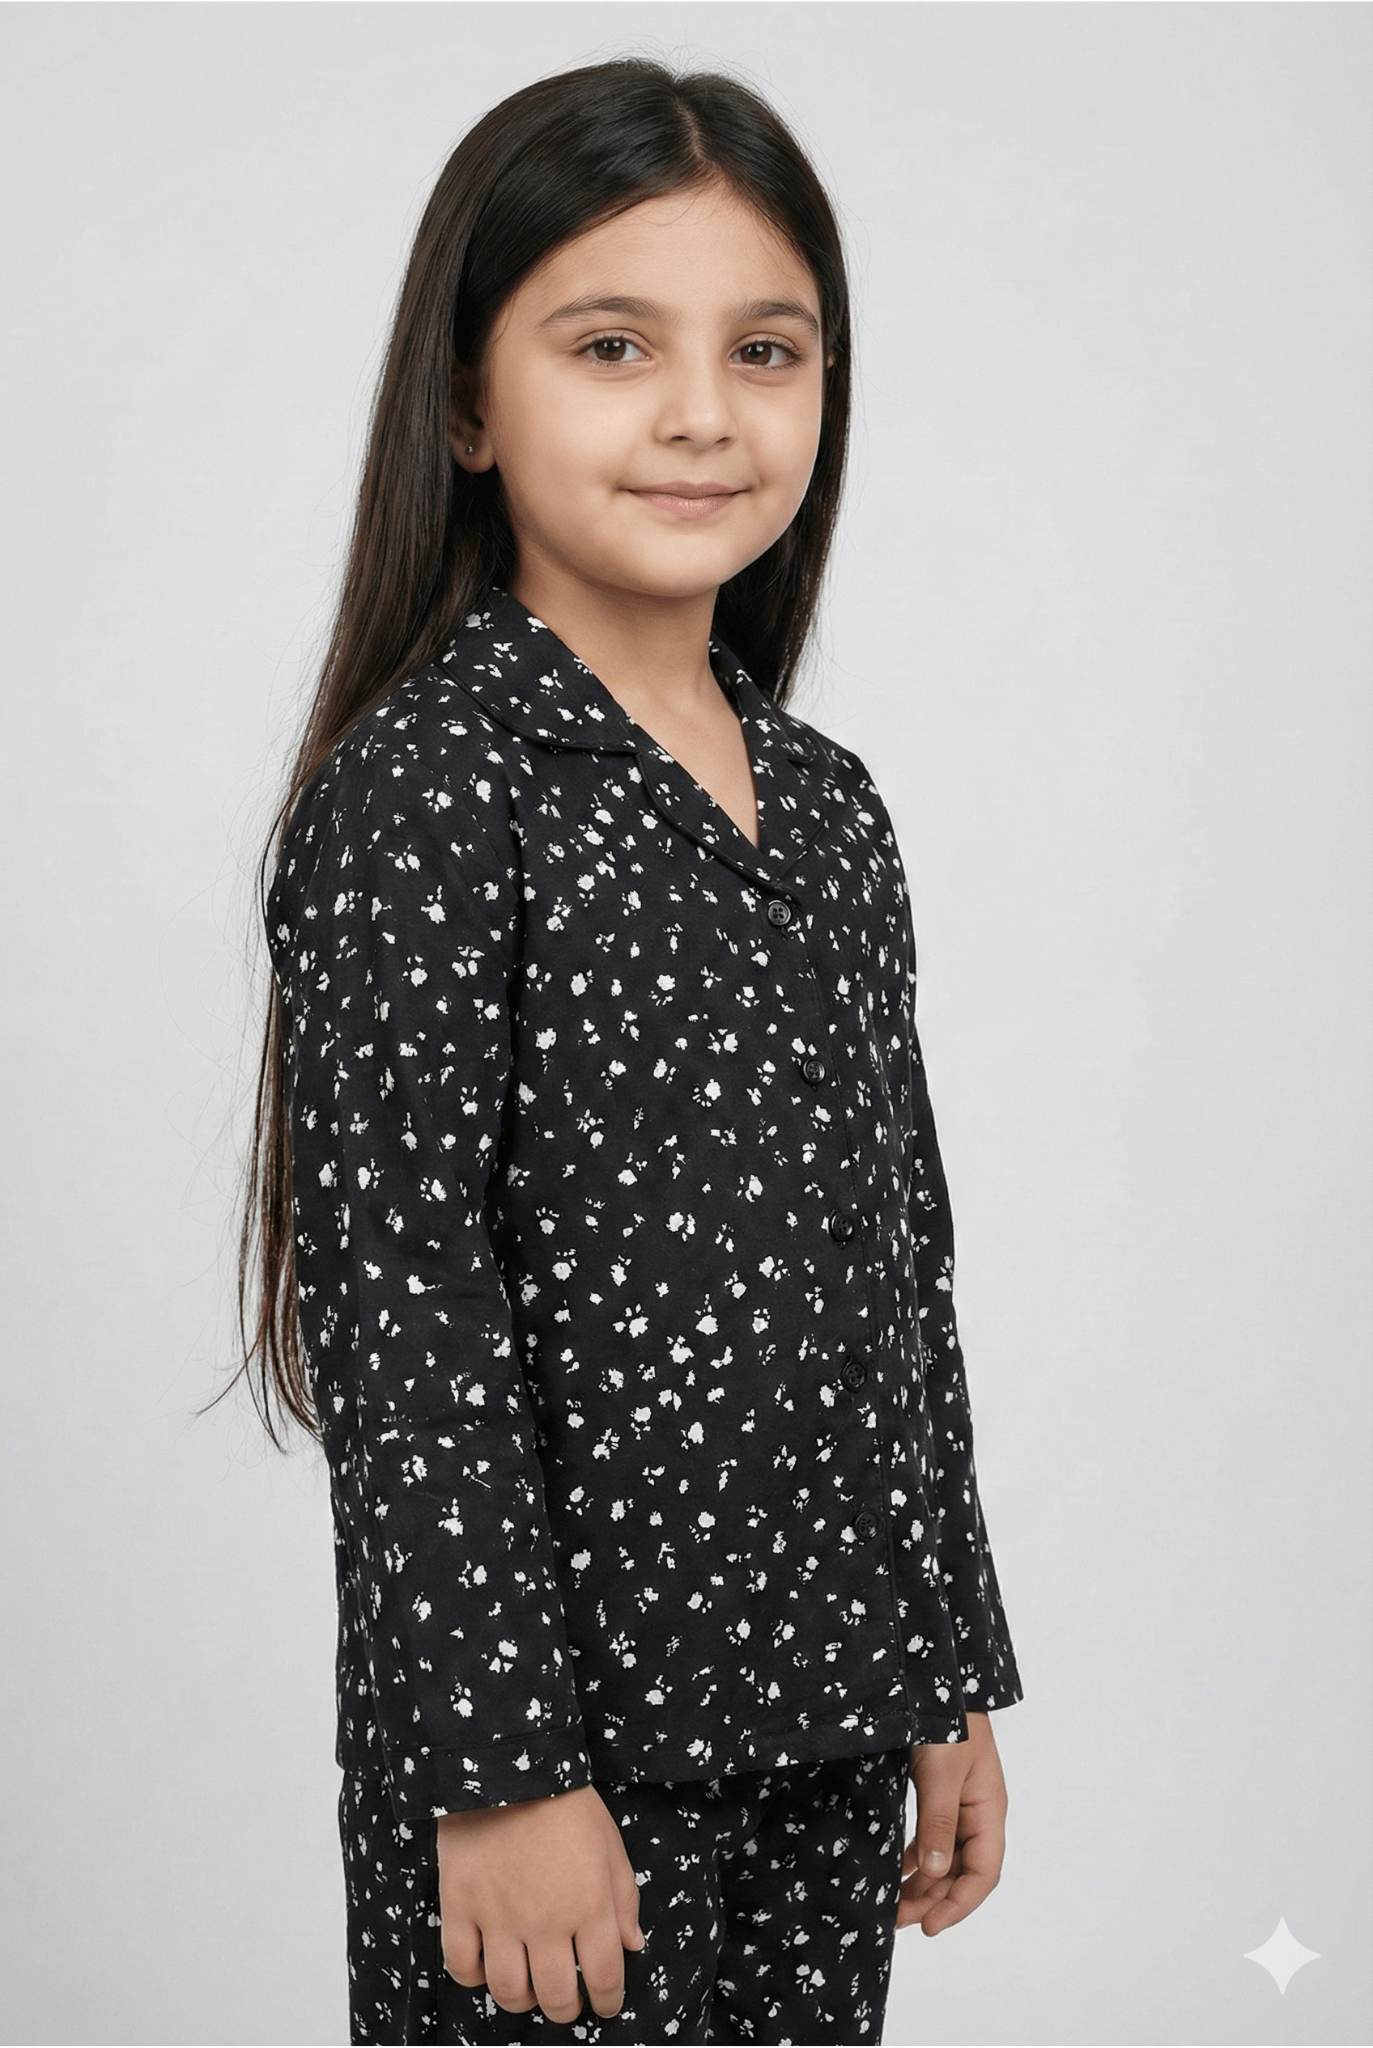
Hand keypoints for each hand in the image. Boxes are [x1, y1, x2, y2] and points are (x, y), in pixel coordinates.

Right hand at [437, 1783, 644, 2023]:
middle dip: (567, 2010)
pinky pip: (462, 1965)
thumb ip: (623, 1898)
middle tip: (568, 2002)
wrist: (507, 1764)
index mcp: (590, 1904)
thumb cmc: (565, 1801)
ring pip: (509, 1991)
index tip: (606, 2003)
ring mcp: (499, 1918)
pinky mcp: (460, 1907)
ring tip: (530, 1987)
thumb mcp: (610, 1842)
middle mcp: (546, 1922)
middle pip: (556, 1997)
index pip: (605, 1977)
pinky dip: (474, 1977)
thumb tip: (632, 1945)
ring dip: (524, 2000)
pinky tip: (487, 1965)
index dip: (609, 2000)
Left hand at [897, 1712, 1006, 1935]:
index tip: (929, 1926)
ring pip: (947, 1857)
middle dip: (935, 1899)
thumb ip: (939, 1823)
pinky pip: (935, 1837)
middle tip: (899, 1919)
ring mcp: (960, 1803)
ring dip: (925, 1882)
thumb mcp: (941, 1774)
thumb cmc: (947, 1721)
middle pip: (963, 1871)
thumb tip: (936, 1873)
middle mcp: (978, 1812)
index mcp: (988, 1810)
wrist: (936, 1679)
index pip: (984, 1873)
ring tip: (895, 1904)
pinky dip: (919, 1857)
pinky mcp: (941, 1792)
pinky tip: (900, 1868)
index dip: (959, 1905)